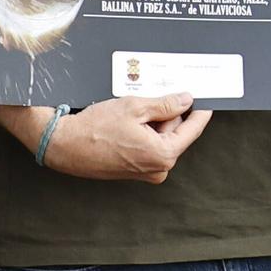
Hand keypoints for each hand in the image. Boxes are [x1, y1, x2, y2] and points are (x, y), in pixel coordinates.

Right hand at [39, 94, 212, 182]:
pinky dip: (144, 133)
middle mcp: (158, 168)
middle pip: (176, 132)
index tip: (206, 98)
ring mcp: (147, 172)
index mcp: (163, 154)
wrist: (63, 145)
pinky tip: (128, 124)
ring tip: (132, 113)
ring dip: (153, 123)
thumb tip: (186, 100)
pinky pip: (149, 147)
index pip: (193, 128)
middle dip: (168, 114)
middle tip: (150, 99)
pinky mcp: (135, 171)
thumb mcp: (135, 107)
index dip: (200, 109)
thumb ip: (166, 104)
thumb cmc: (94, 129)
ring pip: (162, 138)